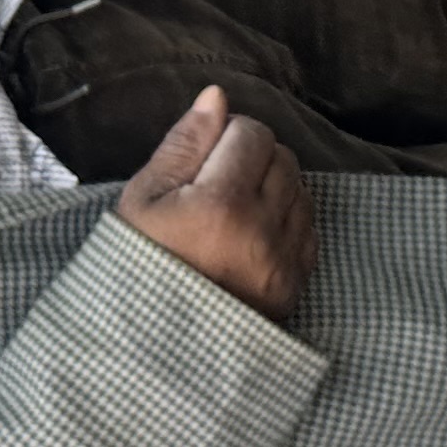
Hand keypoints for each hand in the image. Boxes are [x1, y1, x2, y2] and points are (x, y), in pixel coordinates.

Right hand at [114, 86, 315, 318]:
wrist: (151, 349)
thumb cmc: (137, 269)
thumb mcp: (140, 203)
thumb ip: (182, 145)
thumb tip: (216, 96)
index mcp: (219, 204)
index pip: (251, 134)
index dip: (226, 137)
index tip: (203, 161)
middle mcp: (262, 230)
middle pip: (283, 157)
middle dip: (254, 158)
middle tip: (218, 183)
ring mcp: (284, 262)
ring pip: (302, 191)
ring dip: (275, 188)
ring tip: (236, 212)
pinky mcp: (296, 286)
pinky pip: (309, 231)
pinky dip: (287, 222)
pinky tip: (254, 236)